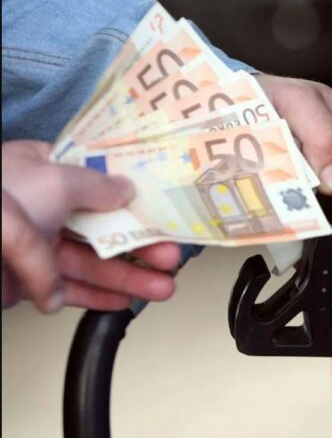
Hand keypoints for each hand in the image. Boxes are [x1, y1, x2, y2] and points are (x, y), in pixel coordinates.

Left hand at [1, 141, 180, 312]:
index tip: (163, 213)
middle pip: (104, 228)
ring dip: (128, 275)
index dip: (134, 199)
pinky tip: (125, 302)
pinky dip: (98, 296)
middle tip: (171, 258)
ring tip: (162, 288)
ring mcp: (37, 245)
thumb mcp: (56, 178)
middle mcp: (44, 207)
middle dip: (141, 245)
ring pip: (93, 262)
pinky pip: (72, 289)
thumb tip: (126, 188)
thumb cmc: (0, 200)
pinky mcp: (30, 280)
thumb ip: (98, 186)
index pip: (99, 185)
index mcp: (45, 172)